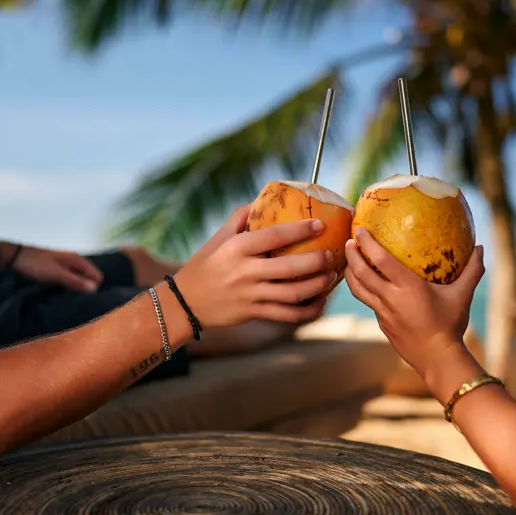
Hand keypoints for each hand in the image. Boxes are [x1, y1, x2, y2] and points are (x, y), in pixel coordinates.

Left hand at [13, 247, 103, 292]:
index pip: (96, 276)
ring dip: (73, 289)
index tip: (82, 298)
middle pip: (87, 278)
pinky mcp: (56, 271)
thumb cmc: (36, 265)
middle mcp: (73, 262)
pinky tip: (58, 294)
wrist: (14, 258)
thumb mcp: (56, 274)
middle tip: (72, 300)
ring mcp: (64, 266)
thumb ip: (75, 281)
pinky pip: (68, 281)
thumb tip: (95, 289)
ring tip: (65, 298)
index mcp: (76, 260)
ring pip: (77, 280)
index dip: (92, 288)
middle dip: (83, 289)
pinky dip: (65, 288)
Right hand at [173, 207, 335, 327]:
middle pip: (290, 267)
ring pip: (293, 293)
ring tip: (331, 277)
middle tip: (331, 255)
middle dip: (316, 261)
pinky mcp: (254, 313)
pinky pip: (288, 315)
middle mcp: (245, 272)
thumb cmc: (205, 265)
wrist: (184, 303)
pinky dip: (308, 310)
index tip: (319, 224)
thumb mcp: (218, 239)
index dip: (300, 229)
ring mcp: (251, 295)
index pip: (274, 236)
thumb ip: (240, 218)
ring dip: (317, 286)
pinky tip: (320, 302)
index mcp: (237, 249)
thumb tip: (263, 199)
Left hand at [344, 227, 484, 380]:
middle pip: (361, 273)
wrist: (437, 359)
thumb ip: (472, 271)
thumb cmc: (451, 325)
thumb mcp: (462, 296)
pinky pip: (368, 302)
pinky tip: (366, 284)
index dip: (367, 243)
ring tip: (350, 260)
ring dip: (350, 272)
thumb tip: (481, 248)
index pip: (381, 260)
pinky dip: (362, 289)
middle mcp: (390, 298)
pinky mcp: (381, 323)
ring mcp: (383, 312)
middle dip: (351, 254)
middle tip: (348, 241)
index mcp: (408, 287)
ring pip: (358, 289)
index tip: (360, 230)